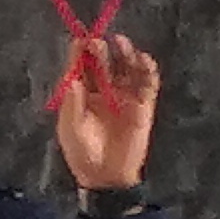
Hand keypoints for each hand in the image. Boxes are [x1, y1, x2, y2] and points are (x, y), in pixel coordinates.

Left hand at [52, 25, 161, 191]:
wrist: (106, 177)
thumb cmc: (82, 153)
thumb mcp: (72, 130)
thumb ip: (73, 106)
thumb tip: (72, 81)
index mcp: (81, 93)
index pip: (81, 67)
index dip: (80, 53)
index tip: (80, 41)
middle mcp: (102, 89)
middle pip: (102, 62)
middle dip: (99, 50)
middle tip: (97, 42)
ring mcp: (124, 95)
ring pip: (126, 67)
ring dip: (125, 53)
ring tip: (120, 42)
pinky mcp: (143, 104)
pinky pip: (147, 83)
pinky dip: (147, 69)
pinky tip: (142, 59)